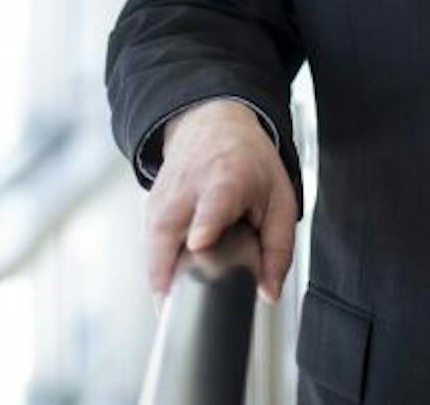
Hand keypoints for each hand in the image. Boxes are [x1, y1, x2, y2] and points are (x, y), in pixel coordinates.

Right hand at [145, 100, 295, 305]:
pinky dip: (157, 268)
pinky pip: (150, 245)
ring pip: (153, 242)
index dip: (205, 224)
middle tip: (176, 308)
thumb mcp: (280, 199)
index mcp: (228, 177)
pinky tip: (170, 286)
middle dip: (168, 269)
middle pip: (170, 228)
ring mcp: (165, 194)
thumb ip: (278, 249)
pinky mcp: (151, 206)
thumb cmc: (249, 162)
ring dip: (160, 277)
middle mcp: (190, 185)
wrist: (213, 122)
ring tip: (172, 308)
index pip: (213, 202)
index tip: (198, 242)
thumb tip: (268, 293)